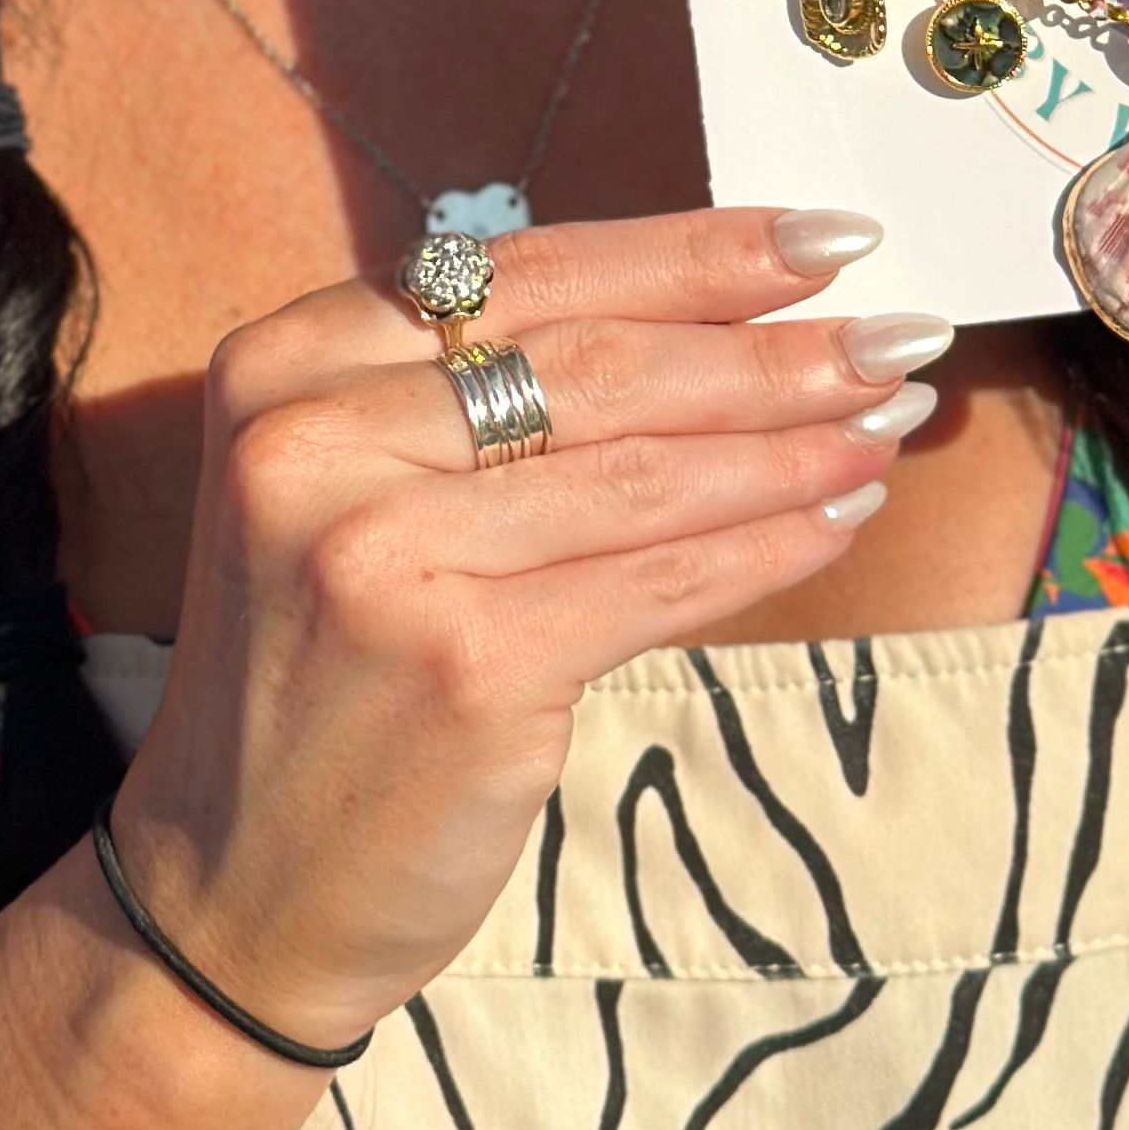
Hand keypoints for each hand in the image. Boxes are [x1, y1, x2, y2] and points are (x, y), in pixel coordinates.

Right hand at [97, 210, 936, 1048]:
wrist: (232, 890)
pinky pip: (658, 584)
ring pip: (645, 472)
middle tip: (895, 330)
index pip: (530, 271)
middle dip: (771, 344)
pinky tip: (838, 516)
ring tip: (891, 416)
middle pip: (596, 361)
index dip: (695, 249)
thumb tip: (728, 310)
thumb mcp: (356, 490)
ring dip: (792, 441)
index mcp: (291, 363)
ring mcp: (381, 555)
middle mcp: (317, 441)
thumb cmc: (329, 670)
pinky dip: (767, 545)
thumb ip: (483, 394)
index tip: (824, 239)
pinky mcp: (464, 667)